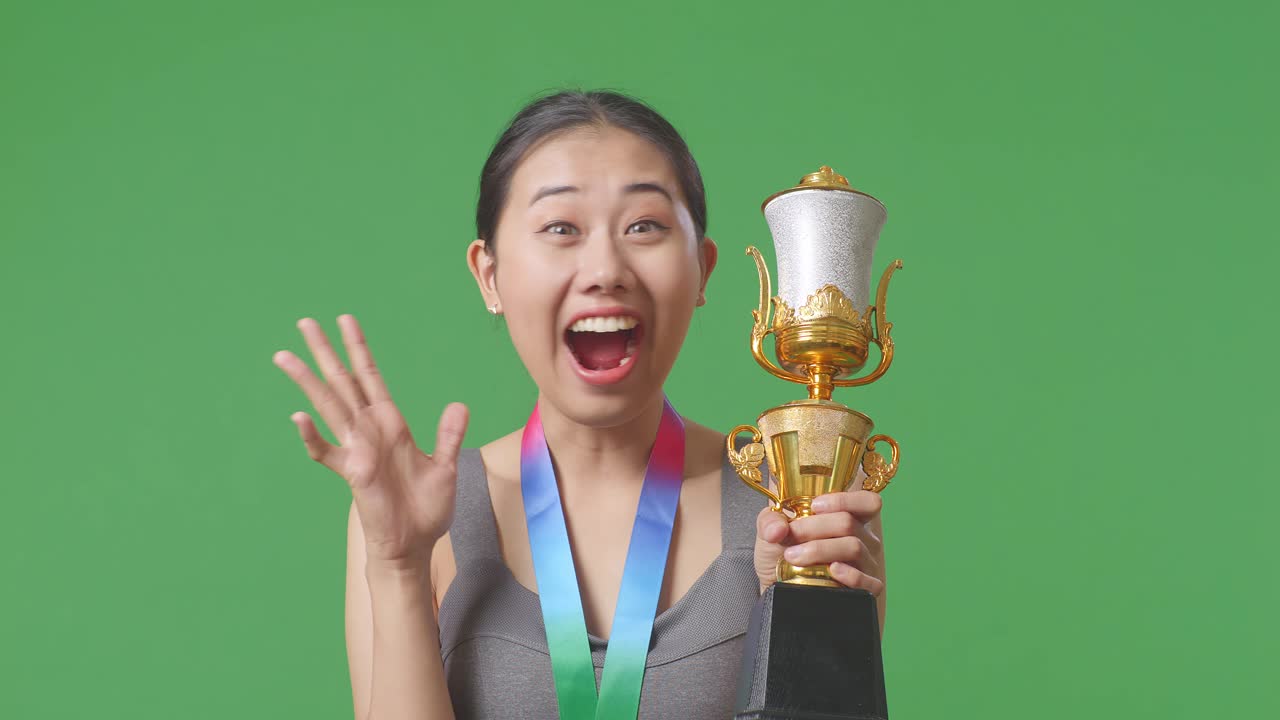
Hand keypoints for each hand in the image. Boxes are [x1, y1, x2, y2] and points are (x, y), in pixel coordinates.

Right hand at [272, 314, 468, 572]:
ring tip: (285, 357)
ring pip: (329, 407)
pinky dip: (312, 437)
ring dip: (308, 382)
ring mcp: (358, 450)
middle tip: (304, 322)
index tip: (345, 320)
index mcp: (390, 424)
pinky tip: (298, 419)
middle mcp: (369, 431)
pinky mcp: (353, 473)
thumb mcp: (445, 467)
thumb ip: (449, 435)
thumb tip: (458, 405)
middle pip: (342, 383)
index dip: (358, 349)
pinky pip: (328, 452)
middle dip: (324, 353)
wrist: (415, 546)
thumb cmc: (426, 509)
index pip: (371, 377)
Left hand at [753, 489, 885, 597]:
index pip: (867, 502)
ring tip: (793, 556)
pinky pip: (868, 581)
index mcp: (848, 519)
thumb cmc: (782, 555)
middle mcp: (863, 540)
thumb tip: (777, 528)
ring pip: (854, 548)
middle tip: (791, 535)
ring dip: (820, 550)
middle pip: (848, 523)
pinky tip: (832, 572)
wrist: (776, 588)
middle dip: (814, 527)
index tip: (814, 506)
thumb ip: (770, 521)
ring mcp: (867, 566)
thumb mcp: (771, 531)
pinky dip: (850, 574)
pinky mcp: (865, 591)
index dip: (844, 500)